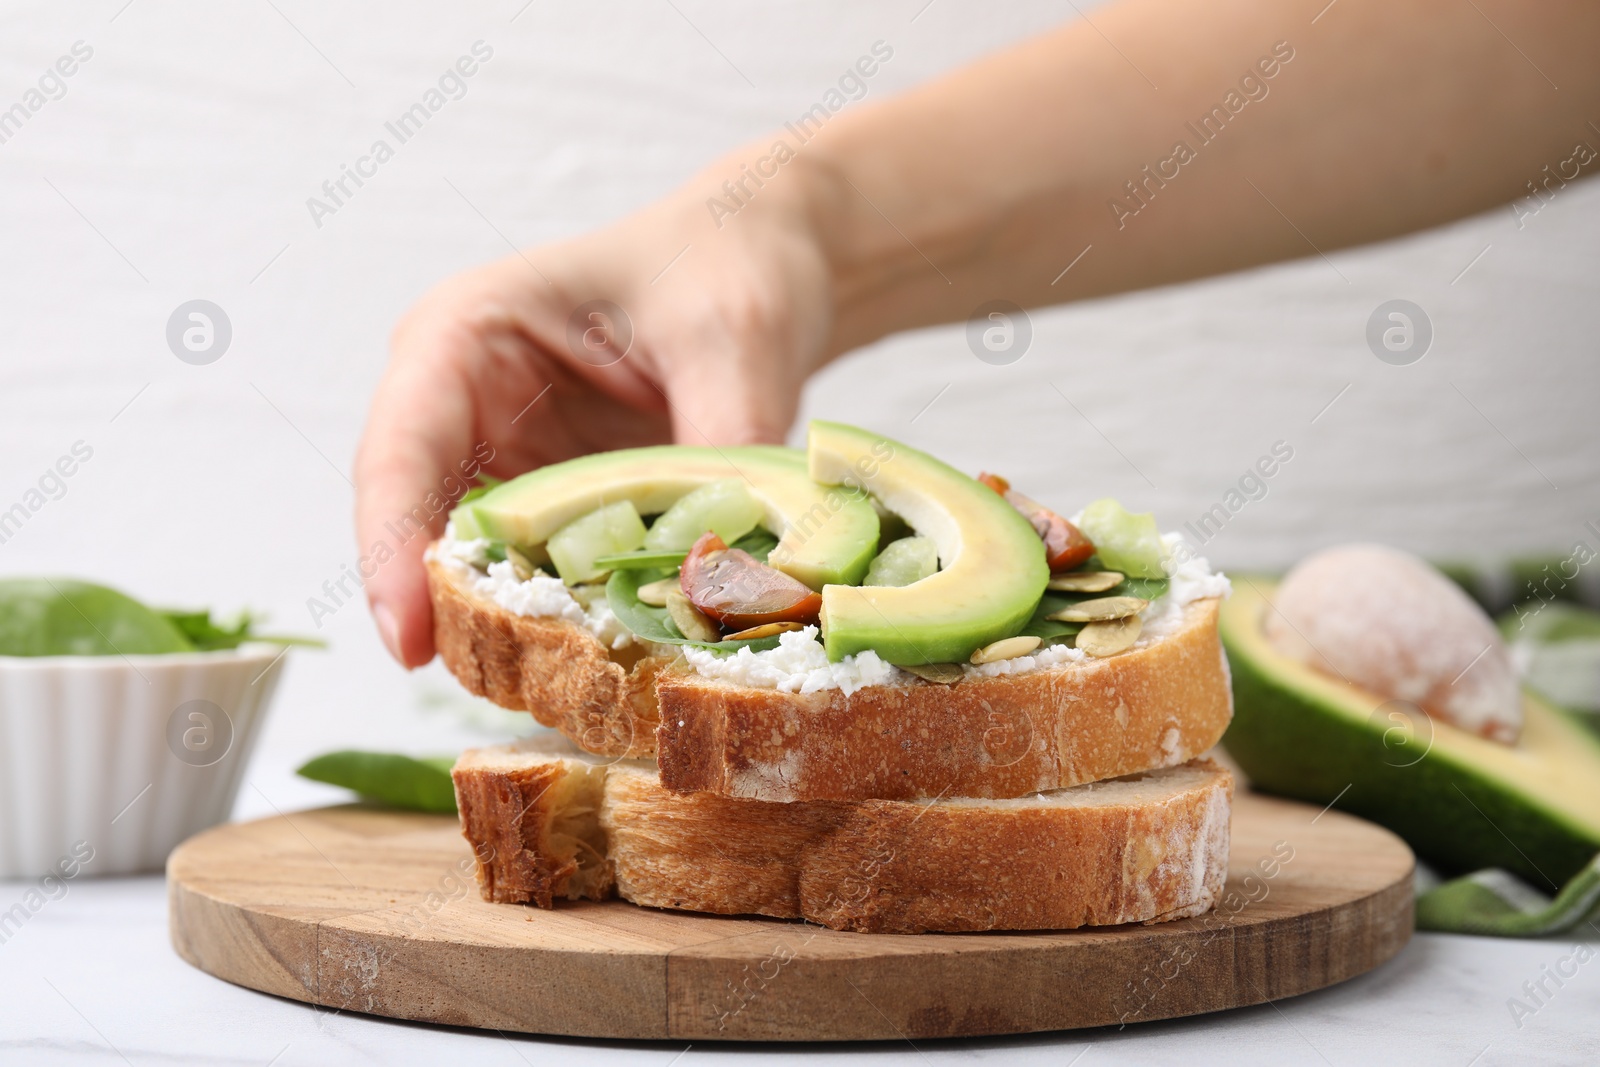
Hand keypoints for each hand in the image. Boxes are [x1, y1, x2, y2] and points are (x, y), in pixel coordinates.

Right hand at [354, 156, 834, 666]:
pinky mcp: (550, 504)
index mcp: (465, 333)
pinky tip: (609, 661)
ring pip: (475, 564)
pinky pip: (538, 574)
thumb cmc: (727, 264)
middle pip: (418, 525)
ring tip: (563, 693)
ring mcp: (503, 460)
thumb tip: (736, 570)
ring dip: (511, 625)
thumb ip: (722, 447)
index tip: (410, 638)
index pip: (399, 450)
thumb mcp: (731, 341)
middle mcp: (462, 403)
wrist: (764, 264)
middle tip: (500, 692)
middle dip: (452, 609)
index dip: (391, 549)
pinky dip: (566, 618)